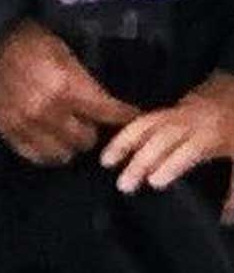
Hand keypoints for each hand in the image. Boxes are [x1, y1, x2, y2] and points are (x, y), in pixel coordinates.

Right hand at [0, 18, 137, 165]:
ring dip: (69, 144)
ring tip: (67, 132)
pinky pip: (37, 156)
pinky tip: (49, 140)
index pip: (109, 113)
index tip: (133, 117)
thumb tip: (110, 106)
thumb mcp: (64, 51)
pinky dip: (47, 151)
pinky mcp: (8, 131)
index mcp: (67, 87)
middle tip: (88, 120)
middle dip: (92, 130)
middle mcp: (49, 111)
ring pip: (64, 154)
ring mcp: (26, 125)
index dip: (126, 116)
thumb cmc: (29, 40)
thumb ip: (86, 81)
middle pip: (87, 140)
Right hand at [103, 70, 233, 218]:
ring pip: (146, 124)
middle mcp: (190, 122)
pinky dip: (127, 130)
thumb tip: (224, 219)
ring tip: (105, 160)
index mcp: (210, 135)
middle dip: (140, 160)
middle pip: (160, 139)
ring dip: (124, 142)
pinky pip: (144, 118)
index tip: (153, 182)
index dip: (170, 165)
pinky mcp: (170, 108)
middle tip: (124, 184)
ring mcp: (177, 113)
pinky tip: (114, 143)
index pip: (188, 150)